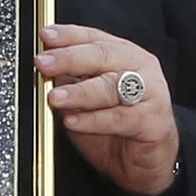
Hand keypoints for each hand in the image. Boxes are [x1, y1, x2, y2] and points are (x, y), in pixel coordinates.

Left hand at [35, 24, 179, 195]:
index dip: (68, 35)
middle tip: (43, 63)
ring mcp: (150, 93)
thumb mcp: (83, 98)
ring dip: (79, 92)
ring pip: (111, 86)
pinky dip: (93, 120)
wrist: (144, 160)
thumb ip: (67, 79)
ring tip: (55, 98)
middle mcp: (139, 67)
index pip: (93, 37)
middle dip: (69, 59)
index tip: (45, 36)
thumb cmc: (114, 122)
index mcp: (121, 54)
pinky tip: (72, 122)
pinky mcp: (154, 122)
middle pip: (102, 56)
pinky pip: (119, 119)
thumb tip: (42, 66)